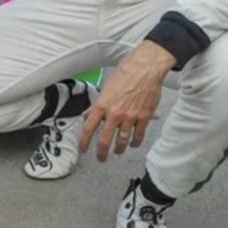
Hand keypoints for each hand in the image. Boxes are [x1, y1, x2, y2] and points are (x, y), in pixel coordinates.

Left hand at [79, 41, 175, 161]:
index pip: (88, 128)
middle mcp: (114, 114)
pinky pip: (138, 136)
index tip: (82, 149)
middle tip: (101, 158)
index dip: (84, 142)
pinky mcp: (144, 118)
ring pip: (122, 142)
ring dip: (118, 150)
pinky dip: (134, 143)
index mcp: (102, 105)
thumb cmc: (125, 74)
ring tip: (117, 152)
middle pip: (104, 141)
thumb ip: (96, 105)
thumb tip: (87, 115)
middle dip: (101, 153)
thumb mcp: (105, 88)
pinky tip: (132, 144)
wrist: (145, 69)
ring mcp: (130, 117)